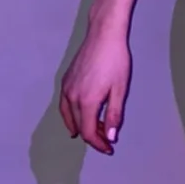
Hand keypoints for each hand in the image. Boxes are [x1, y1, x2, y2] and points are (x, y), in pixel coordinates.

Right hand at [59, 25, 131, 153]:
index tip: (109, 148)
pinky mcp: (65, 81)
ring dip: (81, 126)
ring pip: (69, 116)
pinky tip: (80, 115)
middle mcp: (72, 96)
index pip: (88, 132)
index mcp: (87, 101)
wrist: (103, 35)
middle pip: (78, 126)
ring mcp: (66, 88)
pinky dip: (72, 115)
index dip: (98, 144)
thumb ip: (114, 115)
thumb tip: (110, 137)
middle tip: (107, 139)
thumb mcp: (120, 90)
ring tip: (94, 131)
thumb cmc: (116, 60)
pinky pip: (65, 105)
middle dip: (92, 136)